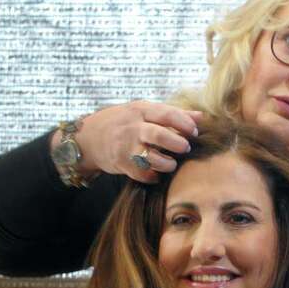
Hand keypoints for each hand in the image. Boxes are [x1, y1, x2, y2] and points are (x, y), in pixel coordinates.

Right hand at [54, 101, 204, 182]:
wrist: (88, 137)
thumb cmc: (122, 122)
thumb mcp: (142, 111)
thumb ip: (172, 114)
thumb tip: (201, 117)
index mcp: (140, 111)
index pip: (166, 114)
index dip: (184, 123)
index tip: (194, 132)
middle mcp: (132, 127)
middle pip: (159, 135)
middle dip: (176, 143)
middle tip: (185, 148)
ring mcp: (125, 146)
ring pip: (151, 157)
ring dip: (166, 163)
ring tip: (171, 164)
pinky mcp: (121, 164)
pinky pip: (141, 174)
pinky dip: (152, 176)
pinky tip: (156, 174)